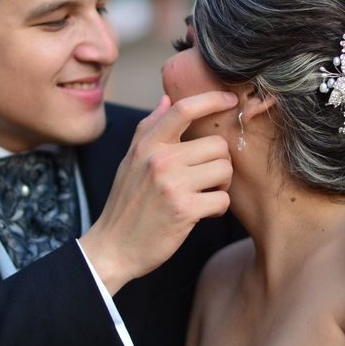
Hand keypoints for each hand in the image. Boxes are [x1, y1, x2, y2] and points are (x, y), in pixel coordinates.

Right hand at [80, 91, 238, 294]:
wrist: (113, 247)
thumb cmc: (126, 203)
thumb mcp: (130, 161)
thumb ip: (148, 128)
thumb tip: (166, 98)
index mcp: (147, 145)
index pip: (183, 109)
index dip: (212, 99)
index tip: (230, 99)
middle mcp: (159, 159)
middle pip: (217, 145)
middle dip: (219, 163)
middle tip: (206, 178)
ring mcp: (172, 184)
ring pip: (224, 170)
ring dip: (221, 186)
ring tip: (203, 195)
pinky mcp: (184, 210)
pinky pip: (222, 199)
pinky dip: (217, 209)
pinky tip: (201, 213)